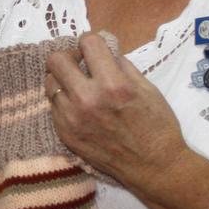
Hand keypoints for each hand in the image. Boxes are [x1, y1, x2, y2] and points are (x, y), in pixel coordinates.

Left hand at [45, 32, 188, 188]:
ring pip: (50, 83)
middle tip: (81, 64)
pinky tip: (80, 106)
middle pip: (56, 60)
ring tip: (79, 87)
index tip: (95, 49)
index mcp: (113, 84)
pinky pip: (54, 105)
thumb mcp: (147, 88)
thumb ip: (121, 64)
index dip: (92, 42)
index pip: (87, 43)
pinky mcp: (65, 133)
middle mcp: (87, 99)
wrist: (155, 167)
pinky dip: (64, 101)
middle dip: (69, 56)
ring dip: (64, 80)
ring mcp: (72, 118)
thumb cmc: (158, 126)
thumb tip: (104, 47)